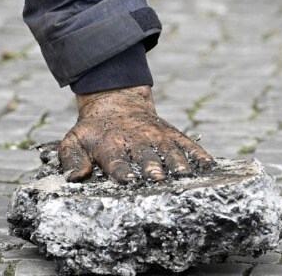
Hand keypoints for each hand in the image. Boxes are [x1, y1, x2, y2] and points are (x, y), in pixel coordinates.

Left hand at [59, 85, 214, 183]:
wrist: (115, 100)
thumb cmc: (94, 130)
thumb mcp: (74, 140)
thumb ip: (72, 159)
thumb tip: (75, 178)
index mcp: (109, 144)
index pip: (115, 159)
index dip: (121, 169)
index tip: (128, 180)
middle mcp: (135, 140)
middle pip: (145, 155)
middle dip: (152, 167)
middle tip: (158, 178)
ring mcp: (156, 136)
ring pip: (168, 150)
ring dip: (177, 163)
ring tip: (184, 175)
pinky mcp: (171, 134)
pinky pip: (187, 144)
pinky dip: (198, 154)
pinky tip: (209, 165)